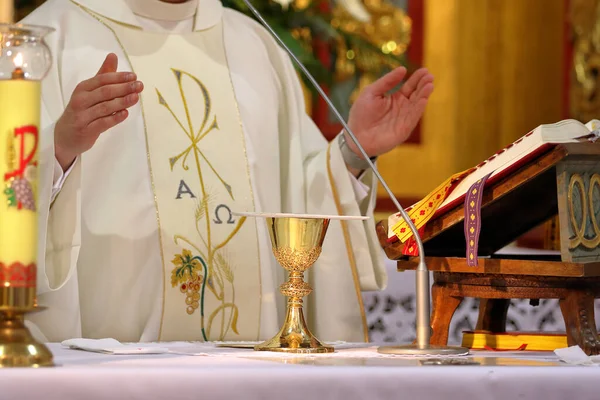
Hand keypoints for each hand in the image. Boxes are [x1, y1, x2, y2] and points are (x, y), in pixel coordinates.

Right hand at [54, 53, 143, 169]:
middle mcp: (81, 100)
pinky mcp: (86, 130)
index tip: (134, 76)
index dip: (119, 77)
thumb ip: (103, 76)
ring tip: (136, 98)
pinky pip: (102, 123)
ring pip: (104, 107)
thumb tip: (113, 55)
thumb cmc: (81, 111)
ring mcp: (83, 116)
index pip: (102, 80)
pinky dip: (115, 118)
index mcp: (83, 88)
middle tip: (140, 86)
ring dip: (122, 102)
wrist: (64, 136)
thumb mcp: (89, 92)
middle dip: (123, 88)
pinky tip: (125, 114)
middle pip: (105, 92)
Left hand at [346, 67, 433, 157]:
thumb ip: (387, 81)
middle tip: (429, 75)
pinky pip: (413, 118)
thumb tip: (403, 69)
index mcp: (395, 99)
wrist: (356, 136)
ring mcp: (404, 119)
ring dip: (424, 95)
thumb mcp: (371, 92)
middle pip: (416, 94)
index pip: (410, 86)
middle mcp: (402, 108)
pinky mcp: (404, 129)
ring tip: (429, 85)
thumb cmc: (361, 114)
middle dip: (423, 85)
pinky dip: (419, 108)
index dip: (417, 78)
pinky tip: (423, 99)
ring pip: (417, 105)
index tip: (424, 70)